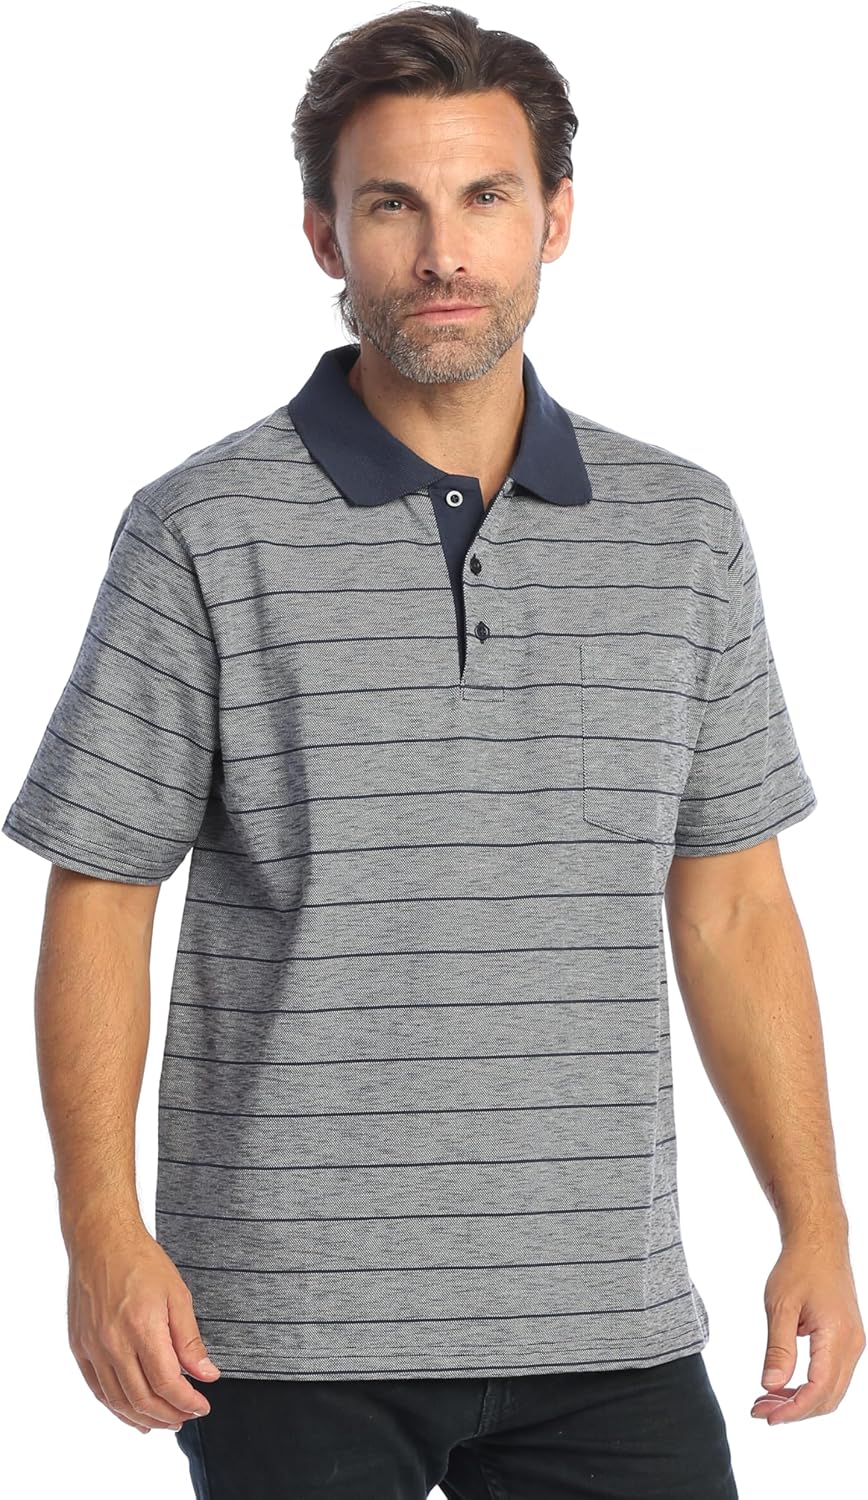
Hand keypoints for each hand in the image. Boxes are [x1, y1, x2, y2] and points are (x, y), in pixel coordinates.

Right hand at [66, 1220, 221, 1433]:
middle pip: (142, 1399)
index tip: (202, 1406)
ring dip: (143, 1418)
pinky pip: (97, 1389)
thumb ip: (190, 1340)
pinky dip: (116, 1407)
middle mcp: (113, 1343)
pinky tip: (132, 1413)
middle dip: (169, 1415)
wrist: (101, 1240)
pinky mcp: (79, 1347)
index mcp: (142, 1328)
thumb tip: (207, 1375)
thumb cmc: (142, 1262)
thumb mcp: (178, 1295)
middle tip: (187, 1417)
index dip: (187, 1402)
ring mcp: (92, 1347)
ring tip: (164, 1421)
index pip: (167, 1383)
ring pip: (118, 1400)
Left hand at [751, 1232, 864, 1422]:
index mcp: (837, 1337)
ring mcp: (852, 1344)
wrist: (820, 1243)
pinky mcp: (847, 1340)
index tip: (765, 1416)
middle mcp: (852, 1345)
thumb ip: (778, 1348)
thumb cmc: (799, 1267)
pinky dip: (810, 1387)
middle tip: (760, 1410)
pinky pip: (833, 1376)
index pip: (818, 1390)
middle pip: (828, 1398)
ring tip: (768, 1401)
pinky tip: (785, 1386)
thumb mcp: (780, 1305)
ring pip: (832, 1390)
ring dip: (802, 1401)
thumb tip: (771, 1386)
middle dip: (794, 1410)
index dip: (792, 1409)